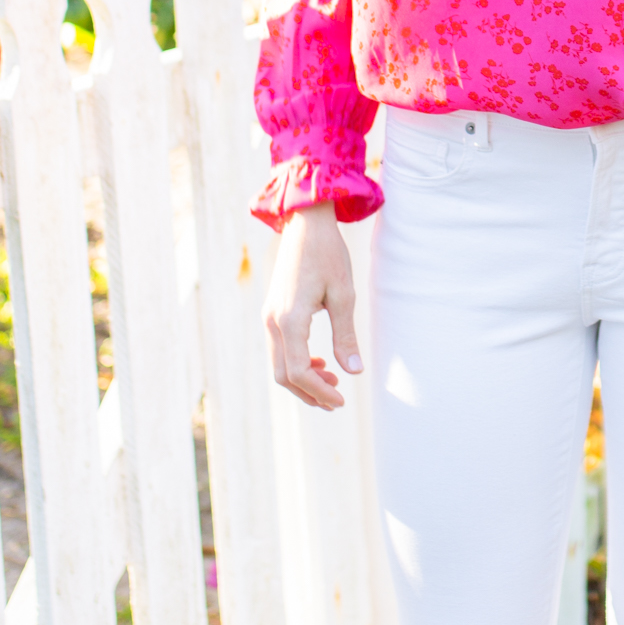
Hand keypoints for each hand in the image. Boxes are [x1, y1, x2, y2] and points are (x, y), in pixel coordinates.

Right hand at [262, 204, 362, 413]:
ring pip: (279, 364)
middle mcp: (273, 321)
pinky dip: (296, 362)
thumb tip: (354, 371)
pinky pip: (279, 349)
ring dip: (303, 379)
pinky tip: (320, 360)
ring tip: (331, 380)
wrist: (306, 224)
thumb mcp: (343, 295)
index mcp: (290, 319)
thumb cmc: (328, 255)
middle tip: (337, 399)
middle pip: (284, 375)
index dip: (319, 391)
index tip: (341, 399)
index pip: (299, 371)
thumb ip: (346, 335)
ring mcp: (269, 317)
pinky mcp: (272, 312)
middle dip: (309, 392)